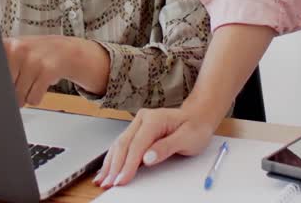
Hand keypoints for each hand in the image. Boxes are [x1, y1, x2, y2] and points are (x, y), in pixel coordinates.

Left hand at [3, 36, 71, 106]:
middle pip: (4, 88)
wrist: (66, 51)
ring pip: (19, 96)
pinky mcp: (47, 71)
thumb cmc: (37, 55)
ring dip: (25, 96)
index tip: (0, 85)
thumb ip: (1, 65)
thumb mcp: (16, 52)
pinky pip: (33, 99)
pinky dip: (35, 98)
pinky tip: (40, 86)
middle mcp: (18, 49)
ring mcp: (33, 60)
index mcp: (7, 45)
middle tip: (21, 82)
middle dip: (11, 92)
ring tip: (31, 83)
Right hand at [93, 106, 215, 187]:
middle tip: (109, 183)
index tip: (122, 179)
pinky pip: (122, 145)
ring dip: (110, 163)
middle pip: (123, 144)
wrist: (197, 118)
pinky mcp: (136, 131)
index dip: (127, 164)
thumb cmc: (195, 127)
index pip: (136, 144)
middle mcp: (142, 119)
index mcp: (154, 119)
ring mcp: (138, 124)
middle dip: (114, 166)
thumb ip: (166, 147)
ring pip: (118, 144)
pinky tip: (106, 169)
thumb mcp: (187, 139)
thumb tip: (147, 158)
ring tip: (103, 179)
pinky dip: (113, 158)